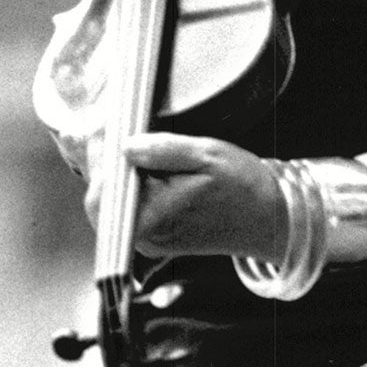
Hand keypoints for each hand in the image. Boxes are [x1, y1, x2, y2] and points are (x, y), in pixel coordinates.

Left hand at [82, 134, 284, 261]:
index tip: (103, 127)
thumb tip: (126, 145)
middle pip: (101, 201)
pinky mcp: (157, 235)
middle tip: (111, 130)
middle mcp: (145, 236)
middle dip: (102, 165)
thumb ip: (165, 150)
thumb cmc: (243, 187)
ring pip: (113, 205)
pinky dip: (128, 184)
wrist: (269, 219)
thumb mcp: (208, 155)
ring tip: (125, 143)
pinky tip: (139, 163)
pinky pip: (129, 208)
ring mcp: (149, 239)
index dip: (97, 159)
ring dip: (114, 174)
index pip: (102, 194)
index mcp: (152, 219)